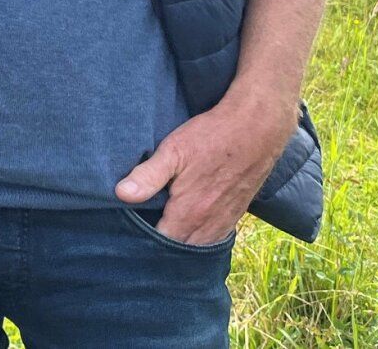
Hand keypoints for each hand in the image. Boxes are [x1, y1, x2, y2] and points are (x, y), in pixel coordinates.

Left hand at [114, 92, 297, 244]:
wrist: (257, 129)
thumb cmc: (211, 137)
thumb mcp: (173, 151)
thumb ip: (148, 176)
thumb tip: (121, 195)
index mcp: (189, 212)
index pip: (162, 242)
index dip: (144, 240)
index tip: (129, 232)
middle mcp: (209, 224)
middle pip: (180, 248)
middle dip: (161, 245)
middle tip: (142, 232)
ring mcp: (225, 220)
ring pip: (199, 246)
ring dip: (182, 243)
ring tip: (163, 232)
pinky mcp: (236, 213)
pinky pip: (215, 237)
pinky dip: (200, 238)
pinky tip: (188, 228)